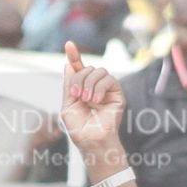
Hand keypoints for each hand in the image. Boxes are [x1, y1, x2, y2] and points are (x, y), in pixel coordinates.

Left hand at [61, 41, 126, 161]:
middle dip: (78, 79)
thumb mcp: (68, 105)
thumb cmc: (80, 129)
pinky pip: (109, 79)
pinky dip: (99, 88)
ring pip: (98, 71)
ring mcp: (107, 90)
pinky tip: (95, 100)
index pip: (79, 69)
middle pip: (87, 68)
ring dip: (88, 84)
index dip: (74, 56)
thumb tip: (69, 65)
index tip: (68, 44)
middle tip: (77, 96)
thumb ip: (69, 85)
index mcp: (82, 89)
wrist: (92, 142)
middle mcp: (95, 87)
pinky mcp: (118, 94)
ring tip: (86, 100)